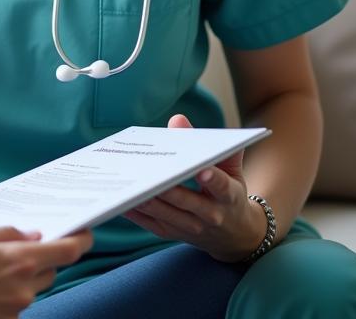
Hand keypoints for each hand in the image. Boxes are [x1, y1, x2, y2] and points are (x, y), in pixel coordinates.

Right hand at [0, 226, 92, 317]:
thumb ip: (7, 234)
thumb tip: (31, 235)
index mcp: (19, 260)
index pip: (67, 250)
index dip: (81, 239)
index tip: (85, 231)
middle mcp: (24, 288)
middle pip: (51, 269)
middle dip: (42, 256)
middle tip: (22, 244)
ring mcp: (15, 308)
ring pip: (34, 286)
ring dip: (24, 274)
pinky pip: (17, 301)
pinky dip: (9, 290)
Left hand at [123, 114, 268, 261]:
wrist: (234, 235)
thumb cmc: (230, 193)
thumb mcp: (230, 169)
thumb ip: (211, 144)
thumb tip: (178, 120)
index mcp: (229, 197)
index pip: (221, 187)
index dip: (212, 178)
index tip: (202, 169)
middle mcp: (210, 215)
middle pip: (186, 201)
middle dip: (168, 188)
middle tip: (150, 172)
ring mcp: (190, 227)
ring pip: (165, 214)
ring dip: (147, 200)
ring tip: (130, 183)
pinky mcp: (172, 234)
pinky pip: (151, 223)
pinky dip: (136, 213)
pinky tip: (121, 198)